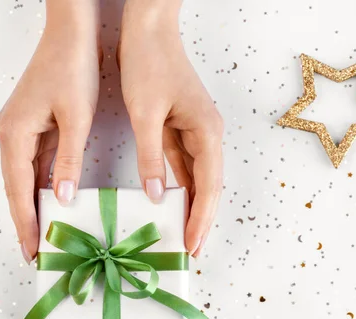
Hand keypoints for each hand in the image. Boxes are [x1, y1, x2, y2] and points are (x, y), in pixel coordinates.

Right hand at [0, 1, 99, 262]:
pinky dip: (40, 185)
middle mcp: (9, 135)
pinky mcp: (31, 125)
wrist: (69, 33)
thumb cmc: (72, 68)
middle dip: (25, 221)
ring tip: (44, 235)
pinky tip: (52, 202)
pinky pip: (33, 164)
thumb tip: (62, 199)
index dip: (24, 224)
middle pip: (15, 188)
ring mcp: (18, 130)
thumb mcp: (76, 118)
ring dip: (32, 205)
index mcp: (14, 135)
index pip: (18, 191)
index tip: (30, 252)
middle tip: (36, 253)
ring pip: (23, 178)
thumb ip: (67, 160)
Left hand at [119, 1, 223, 256]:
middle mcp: (207, 135)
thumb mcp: (146, 114)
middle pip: (208, 187)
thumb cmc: (150, 64)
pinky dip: (177, 188)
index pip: (208, 187)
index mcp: (207, 132)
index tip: (192, 246)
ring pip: (196, 179)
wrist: (148, 29)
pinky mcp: (180, 129)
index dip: (201, 219)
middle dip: (200, 220)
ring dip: (190, 207)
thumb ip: (152, 158)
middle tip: (190, 251)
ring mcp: (195, 133)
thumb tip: (156, 197)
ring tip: (180, 236)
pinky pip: (182, 166)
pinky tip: (167, 206)